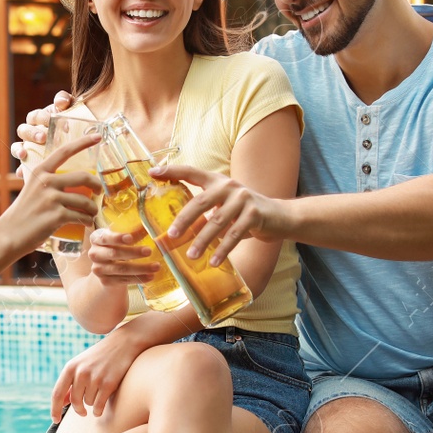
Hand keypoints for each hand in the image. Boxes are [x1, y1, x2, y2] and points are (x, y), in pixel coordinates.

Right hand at [0, 128, 100, 256]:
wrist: (9, 235)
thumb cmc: (22, 214)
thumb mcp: (31, 189)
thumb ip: (44, 181)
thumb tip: (66, 180)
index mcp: (40, 171)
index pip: (64, 151)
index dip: (83, 142)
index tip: (98, 136)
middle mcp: (46, 182)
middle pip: (83, 177)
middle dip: (97, 185)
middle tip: (99, 192)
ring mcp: (51, 199)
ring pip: (85, 201)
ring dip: (93, 209)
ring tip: (92, 214)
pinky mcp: (56, 216)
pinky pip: (80, 216)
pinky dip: (87, 221)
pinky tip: (87, 223)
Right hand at [8, 90, 74, 178]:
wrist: (81, 142)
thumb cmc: (74, 123)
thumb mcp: (72, 109)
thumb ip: (65, 100)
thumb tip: (60, 102)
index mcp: (39, 119)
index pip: (35, 116)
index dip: (42, 118)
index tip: (52, 121)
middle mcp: (32, 133)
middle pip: (24, 131)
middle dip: (31, 134)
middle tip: (43, 138)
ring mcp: (30, 148)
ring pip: (17, 147)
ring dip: (19, 150)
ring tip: (24, 154)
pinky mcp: (32, 163)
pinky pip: (22, 166)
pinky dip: (21, 169)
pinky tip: (22, 173)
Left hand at [51, 327, 144, 420]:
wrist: (122, 343)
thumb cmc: (99, 357)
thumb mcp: (81, 365)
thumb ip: (70, 383)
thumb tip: (62, 403)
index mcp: (70, 367)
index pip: (57, 393)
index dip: (54, 409)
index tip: (55, 420)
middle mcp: (80, 372)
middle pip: (74, 402)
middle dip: (78, 409)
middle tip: (82, 412)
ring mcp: (95, 378)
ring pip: (88, 403)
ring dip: (92, 403)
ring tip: (98, 393)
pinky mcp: (108, 384)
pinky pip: (99, 406)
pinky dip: (98, 411)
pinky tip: (99, 409)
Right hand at [85, 227, 163, 285]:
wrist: (106, 268)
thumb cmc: (116, 246)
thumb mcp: (121, 238)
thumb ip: (132, 231)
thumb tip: (148, 224)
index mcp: (96, 238)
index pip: (106, 237)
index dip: (117, 238)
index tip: (130, 238)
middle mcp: (94, 254)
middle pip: (114, 254)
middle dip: (133, 252)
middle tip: (149, 251)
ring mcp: (98, 269)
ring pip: (121, 269)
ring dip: (140, 268)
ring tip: (156, 266)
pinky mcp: (106, 281)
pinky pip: (124, 280)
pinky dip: (138, 278)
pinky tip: (150, 276)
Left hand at [157, 163, 289, 265]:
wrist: (279, 216)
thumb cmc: (244, 212)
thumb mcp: (224, 204)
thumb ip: (204, 210)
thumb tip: (176, 229)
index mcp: (217, 181)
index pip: (191, 171)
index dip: (171, 170)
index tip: (152, 173)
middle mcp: (229, 186)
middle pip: (200, 201)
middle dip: (184, 219)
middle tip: (170, 235)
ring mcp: (243, 199)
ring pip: (216, 221)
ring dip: (202, 240)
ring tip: (191, 255)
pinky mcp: (254, 214)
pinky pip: (234, 235)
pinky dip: (223, 249)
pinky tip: (214, 261)